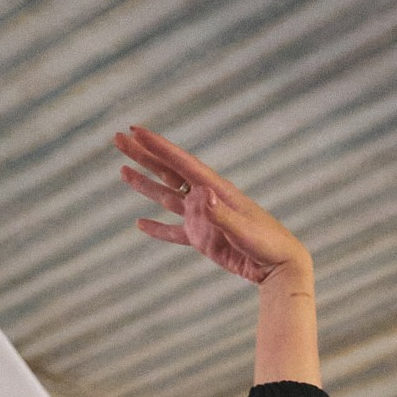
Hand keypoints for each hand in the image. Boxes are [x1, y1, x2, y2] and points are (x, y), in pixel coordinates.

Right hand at [114, 128, 310, 286]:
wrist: (279, 266)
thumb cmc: (267, 244)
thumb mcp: (243, 230)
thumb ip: (220, 214)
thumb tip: (201, 195)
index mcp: (215, 188)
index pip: (180, 162)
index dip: (157, 146)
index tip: (135, 130)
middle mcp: (205, 198)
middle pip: (168, 171)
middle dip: (143, 155)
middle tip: (118, 138)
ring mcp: (202, 218)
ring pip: (166, 197)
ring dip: (145, 184)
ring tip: (122, 171)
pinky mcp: (202, 239)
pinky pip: (174, 232)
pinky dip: (157, 228)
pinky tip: (139, 223)